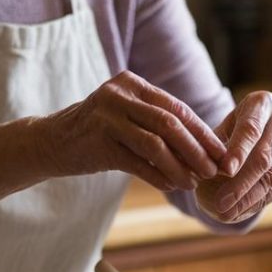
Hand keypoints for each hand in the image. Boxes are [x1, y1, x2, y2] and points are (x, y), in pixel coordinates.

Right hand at [41, 71, 225, 190]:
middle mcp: (120, 95)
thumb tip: (203, 147)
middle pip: (170, 124)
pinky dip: (158, 176)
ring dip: (179, 167)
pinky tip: (170, 187)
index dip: (202, 132)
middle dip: (196, 150)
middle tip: (213, 171)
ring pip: (156, 144)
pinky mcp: (98, 142)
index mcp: (132, 84)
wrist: (51, 142)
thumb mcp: (127, 117)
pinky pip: (137, 162)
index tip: (221, 153)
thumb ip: (157, 123)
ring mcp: (107, 117)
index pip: (177, 108)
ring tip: (193, 183)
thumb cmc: (98, 133)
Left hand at [199, 91, 271, 222]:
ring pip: (271, 177)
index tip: (225, 170)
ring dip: (247, 198)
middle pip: (264, 157)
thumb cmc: (230, 129)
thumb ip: (213, 146)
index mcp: (263, 104)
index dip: (239, 150)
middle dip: (241, 182)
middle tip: (221, 202)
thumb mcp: (219, 128)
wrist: (256, 131)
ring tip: (224, 213)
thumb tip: (205, 169)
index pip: (251, 128)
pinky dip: (255, 204)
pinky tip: (236, 213)